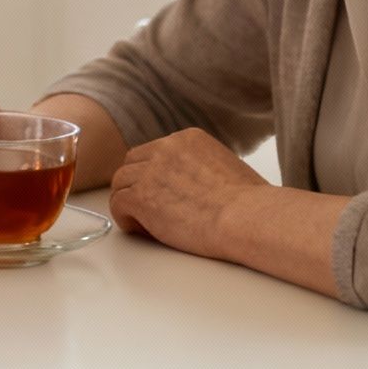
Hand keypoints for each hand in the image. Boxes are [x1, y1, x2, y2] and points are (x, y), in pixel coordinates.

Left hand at [107, 128, 268, 260]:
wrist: (247, 217)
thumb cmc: (250, 204)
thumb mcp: (226, 167)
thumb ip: (201, 167)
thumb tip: (195, 185)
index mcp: (188, 139)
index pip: (155, 151)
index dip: (154, 174)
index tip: (161, 192)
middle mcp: (165, 148)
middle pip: (133, 163)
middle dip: (136, 184)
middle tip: (148, 207)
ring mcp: (150, 171)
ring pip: (121, 183)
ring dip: (129, 201)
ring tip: (144, 222)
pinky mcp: (141, 197)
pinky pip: (117, 203)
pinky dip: (125, 218)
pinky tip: (139, 229)